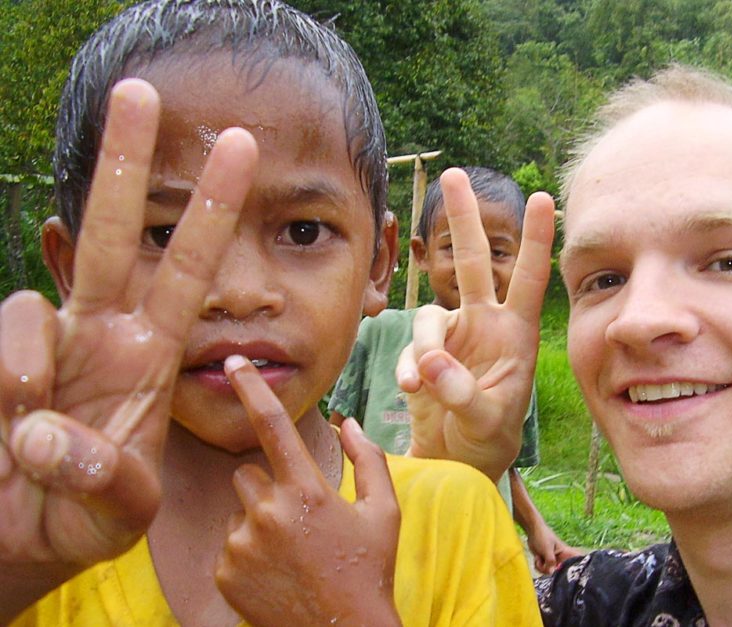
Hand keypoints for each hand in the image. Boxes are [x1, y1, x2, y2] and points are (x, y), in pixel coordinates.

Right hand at [0, 79, 257, 618]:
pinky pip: (6, 342)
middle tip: (138, 91)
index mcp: (153, 355)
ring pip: (38, 294)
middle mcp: (102, 336)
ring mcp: (49, 348)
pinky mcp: (4, 367)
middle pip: (115, 235)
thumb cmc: (86, 518)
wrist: (25, 539)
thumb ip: (110, 482)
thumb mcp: (121, 509)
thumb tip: (54, 436)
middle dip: (126, 165)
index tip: (238, 146)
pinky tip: (17, 424)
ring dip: (30, 360)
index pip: (189, 269)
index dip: (210, 210)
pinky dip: (10, 377)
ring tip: (34, 425)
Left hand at [215, 355, 400, 626]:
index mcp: (307, 490)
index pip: (272, 425)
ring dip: (259, 519)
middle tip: (300, 517)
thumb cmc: (369, 570)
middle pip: (248, 474)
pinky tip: (277, 573)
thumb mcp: (384, 512)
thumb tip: (348, 421)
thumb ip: (368, 459)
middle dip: (268, 486)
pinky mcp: (224, 573)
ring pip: (240, 510)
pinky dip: (248, 553)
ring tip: (291, 551)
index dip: (251, 388)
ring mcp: (242, 545)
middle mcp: (267, 512)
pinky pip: (229, 545)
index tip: (233, 362)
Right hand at [396, 168, 554, 480]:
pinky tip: (412, 390)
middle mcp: (484, 324)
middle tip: (455, 174)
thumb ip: (461, 392)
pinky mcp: (425, 353)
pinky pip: (410, 346)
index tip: (543, 197)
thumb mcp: (487, 420)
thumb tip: (431, 361)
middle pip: (471, 262)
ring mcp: (453, 336)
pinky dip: (407, 365)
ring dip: (422, 346)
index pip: (528, 277)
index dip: (535, 238)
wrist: (460, 459)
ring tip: (420, 384)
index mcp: (514, 332)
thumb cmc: (491, 439)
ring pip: (428, 314)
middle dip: (463, 219)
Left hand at [527, 525, 582, 574]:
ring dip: (542, 568)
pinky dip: (538, 566)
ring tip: (539, 558)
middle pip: (561, 572)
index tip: (582, 572)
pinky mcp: (546, 562)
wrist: (533, 530)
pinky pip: (543, 570)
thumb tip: (551, 572)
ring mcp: (553, 561)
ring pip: (550, 572)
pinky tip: (537, 559)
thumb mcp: (547, 549)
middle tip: (546, 565)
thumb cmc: (543, 536)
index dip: (581, 566)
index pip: (578, 559)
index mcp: (566, 553)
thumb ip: (550, 561)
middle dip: (551, 571)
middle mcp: (561, 559)